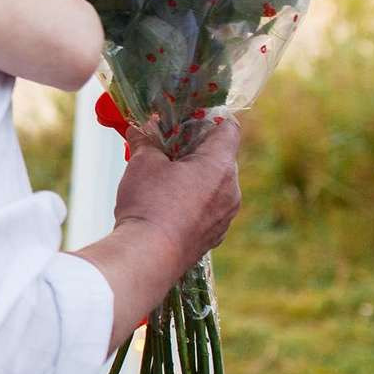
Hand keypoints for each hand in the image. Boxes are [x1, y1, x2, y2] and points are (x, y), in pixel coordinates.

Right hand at [113, 118, 242, 268]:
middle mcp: (231, 190)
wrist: (148, 255)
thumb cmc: (148, 203)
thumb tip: (141, 128)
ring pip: (217, 185)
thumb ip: (146, 140)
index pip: (229, 128)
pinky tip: (168, 205)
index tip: (190, 117)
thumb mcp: (142, 162)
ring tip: (165, 178)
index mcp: (219, 165)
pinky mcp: (215, 236)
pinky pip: (210, 209)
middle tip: (169, 147)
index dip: (212, 117)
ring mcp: (226, 216)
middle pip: (222, 157)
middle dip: (197, 149)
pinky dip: (194, 201)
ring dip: (196, 177)